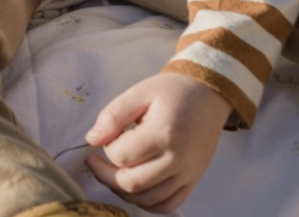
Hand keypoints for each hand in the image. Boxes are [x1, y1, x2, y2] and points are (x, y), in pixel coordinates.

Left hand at [84, 72, 231, 212]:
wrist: (207, 97)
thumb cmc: (171, 92)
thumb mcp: (139, 92)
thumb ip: (112, 116)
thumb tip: (91, 139)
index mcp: (163, 134)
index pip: (121, 156)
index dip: (106, 148)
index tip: (105, 137)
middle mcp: (178, 159)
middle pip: (132, 184)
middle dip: (105, 176)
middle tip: (94, 162)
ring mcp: (187, 174)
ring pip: (147, 199)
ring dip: (122, 191)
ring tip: (111, 173)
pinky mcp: (192, 182)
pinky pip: (167, 205)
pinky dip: (146, 202)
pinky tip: (133, 187)